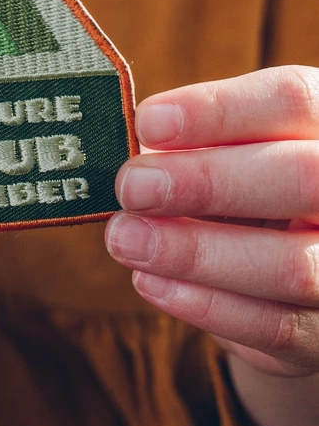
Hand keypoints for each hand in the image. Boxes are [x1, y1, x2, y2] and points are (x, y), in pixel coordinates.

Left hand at [105, 65, 318, 377]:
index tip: (147, 122)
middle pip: (303, 176)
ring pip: (291, 264)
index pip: (291, 99)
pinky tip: (149, 281)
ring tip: (125, 238)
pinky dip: (205, 304)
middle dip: (207, 182)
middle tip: (131, 187)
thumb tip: (124, 153)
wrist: (291, 271)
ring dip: (194, 252)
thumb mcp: (228, 154)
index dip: (218, 109)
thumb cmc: (242, 190)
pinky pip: (275, 326)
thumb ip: (189, 147)